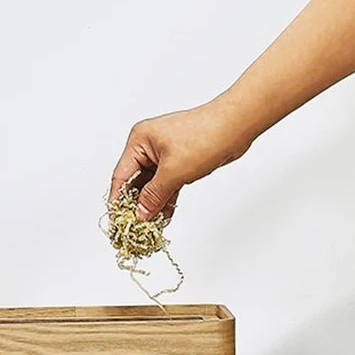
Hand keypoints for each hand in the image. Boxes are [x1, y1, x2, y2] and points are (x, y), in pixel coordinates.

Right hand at [109, 98, 253, 220]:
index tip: (118, 221)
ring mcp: (164, 154)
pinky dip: (166, 199)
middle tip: (135, 227)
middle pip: (136, 181)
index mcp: (140, 141)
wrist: (236, 127)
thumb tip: (141, 213)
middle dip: (137, 204)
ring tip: (150, 225)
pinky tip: (165, 215)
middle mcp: (149, 146)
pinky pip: (166, 184)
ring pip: (152, 185)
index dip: (118, 200)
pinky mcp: (179, 161)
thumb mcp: (174, 171)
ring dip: (152, 204)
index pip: (122, 175)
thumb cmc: (205, 137)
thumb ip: (154, 195)